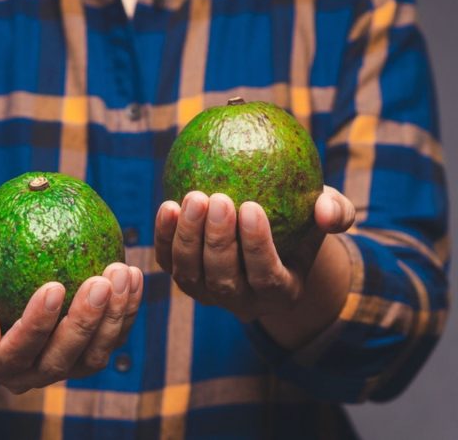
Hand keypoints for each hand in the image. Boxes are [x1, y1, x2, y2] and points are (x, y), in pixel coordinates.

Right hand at [0, 250, 142, 392]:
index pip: (15, 353)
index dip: (36, 326)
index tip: (53, 286)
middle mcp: (29, 374)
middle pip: (60, 361)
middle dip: (84, 323)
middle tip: (101, 281)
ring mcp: (63, 366)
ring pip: (93, 357)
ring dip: (114, 317)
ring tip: (123, 273)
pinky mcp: (87, 352)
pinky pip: (111, 339)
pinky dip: (126, 311)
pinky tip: (133, 276)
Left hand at [154, 186, 354, 321]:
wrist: (271, 236)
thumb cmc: (302, 222)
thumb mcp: (328, 214)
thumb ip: (336, 213)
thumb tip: (326, 211)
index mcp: (281, 292)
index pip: (266, 277)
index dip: (257, 247)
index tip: (252, 207)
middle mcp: (241, 302)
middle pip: (224, 280)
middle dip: (219, 240)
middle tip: (219, 199)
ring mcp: (208, 294)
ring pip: (191, 276)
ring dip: (188, 237)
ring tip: (193, 198)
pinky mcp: (183, 278)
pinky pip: (167, 262)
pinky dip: (164, 237)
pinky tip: (168, 206)